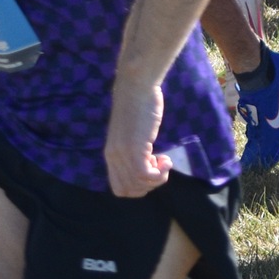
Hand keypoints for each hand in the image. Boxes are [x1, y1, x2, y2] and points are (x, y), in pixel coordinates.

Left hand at [104, 80, 168, 197]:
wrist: (136, 87)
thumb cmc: (138, 104)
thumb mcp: (132, 131)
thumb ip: (133, 147)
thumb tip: (146, 160)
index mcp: (111, 155)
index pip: (119, 189)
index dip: (139, 186)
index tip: (151, 167)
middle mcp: (114, 158)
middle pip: (128, 191)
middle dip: (149, 185)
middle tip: (159, 165)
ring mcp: (123, 154)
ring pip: (138, 186)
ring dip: (157, 178)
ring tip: (164, 160)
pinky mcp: (135, 149)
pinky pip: (145, 176)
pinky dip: (160, 174)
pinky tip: (167, 160)